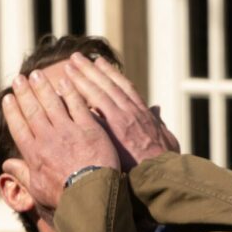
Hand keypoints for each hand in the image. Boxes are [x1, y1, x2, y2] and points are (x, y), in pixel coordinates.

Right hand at [1, 69, 119, 210]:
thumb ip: (22, 174)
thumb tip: (6, 166)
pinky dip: (69, 92)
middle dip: (24, 92)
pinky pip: (77, 105)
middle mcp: (48, 139)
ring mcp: (68, 131)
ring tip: (36, 74)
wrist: (92, 197)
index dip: (12, 111)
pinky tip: (65, 81)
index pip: (18, 127)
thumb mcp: (38, 190)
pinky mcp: (89, 128)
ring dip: (42, 87)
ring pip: (52, 103)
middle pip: (32, 110)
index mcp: (34, 154)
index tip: (8, 98)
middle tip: (19, 78)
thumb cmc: (65, 197)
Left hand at [65, 53, 180, 168]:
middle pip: (107, 84)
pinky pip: (91, 112)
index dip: (110, 73)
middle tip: (76, 58)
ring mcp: (120, 120)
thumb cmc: (165, 158)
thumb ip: (159, 122)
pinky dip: (78, 101)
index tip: (99, 62)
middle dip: (90, 69)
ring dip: (82, 78)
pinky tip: (64, 94)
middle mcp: (130, 111)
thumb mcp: (167, 137)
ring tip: (68, 66)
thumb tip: (157, 110)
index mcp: (142, 112)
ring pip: (98, 92)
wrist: (160, 173)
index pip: (124, 87)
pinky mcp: (111, 132)